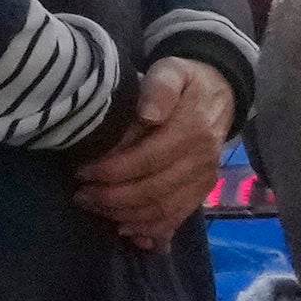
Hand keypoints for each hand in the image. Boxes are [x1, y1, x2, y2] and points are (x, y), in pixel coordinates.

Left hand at [73, 56, 235, 248]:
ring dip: (125, 216)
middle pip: (153, 190)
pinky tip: (125, 229)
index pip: (147, 159)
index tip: (82, 172)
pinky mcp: (203, 192)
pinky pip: (177, 219)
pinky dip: (150, 229)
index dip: (112, 170)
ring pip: (163, 210)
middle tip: (81, 195)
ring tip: (95, 208)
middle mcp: (202, 160)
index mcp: (193, 130)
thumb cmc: (186, 83)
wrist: (220, 94)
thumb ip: (159, 88)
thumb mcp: (171, 71)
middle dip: (111, 198)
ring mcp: (205, 180)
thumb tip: (148, 114)